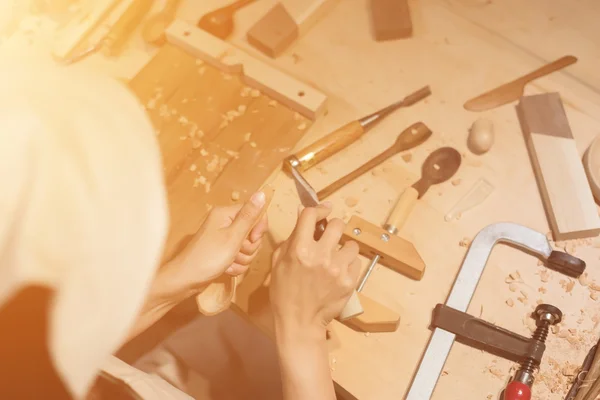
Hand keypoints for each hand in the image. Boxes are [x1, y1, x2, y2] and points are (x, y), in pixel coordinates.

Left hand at [171, 191, 268, 292]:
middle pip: (252, 232)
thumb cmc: (209, 257)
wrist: (186, 280)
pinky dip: (236, 265)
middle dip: (249, 247)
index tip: (253, 239)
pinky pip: (240, 256)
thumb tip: (262, 193)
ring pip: (247, 247)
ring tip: (229, 262)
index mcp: (226, 214)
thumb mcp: (233, 237)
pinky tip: (226, 269)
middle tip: (236, 253)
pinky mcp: (223, 252)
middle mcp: (225, 223)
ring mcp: (223, 238)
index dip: (258, 228)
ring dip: (242, 258)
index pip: (254, 212)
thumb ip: (249, 216)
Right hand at [270, 203, 360, 334]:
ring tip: (336, 257)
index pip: (311, 215)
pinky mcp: (350, 282)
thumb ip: (292, 236)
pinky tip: (339, 272)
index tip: (323, 211)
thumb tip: (302, 212)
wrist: (299, 322)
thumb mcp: (279, 262)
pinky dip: (349, 264)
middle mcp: (320, 256)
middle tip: (330, 235)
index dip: (318, 209)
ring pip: (351, 244)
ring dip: (344, 248)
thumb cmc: (284, 292)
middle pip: (337, 224)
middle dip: (334, 227)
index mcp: (299, 250)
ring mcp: (337, 269)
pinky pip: (356, 262)